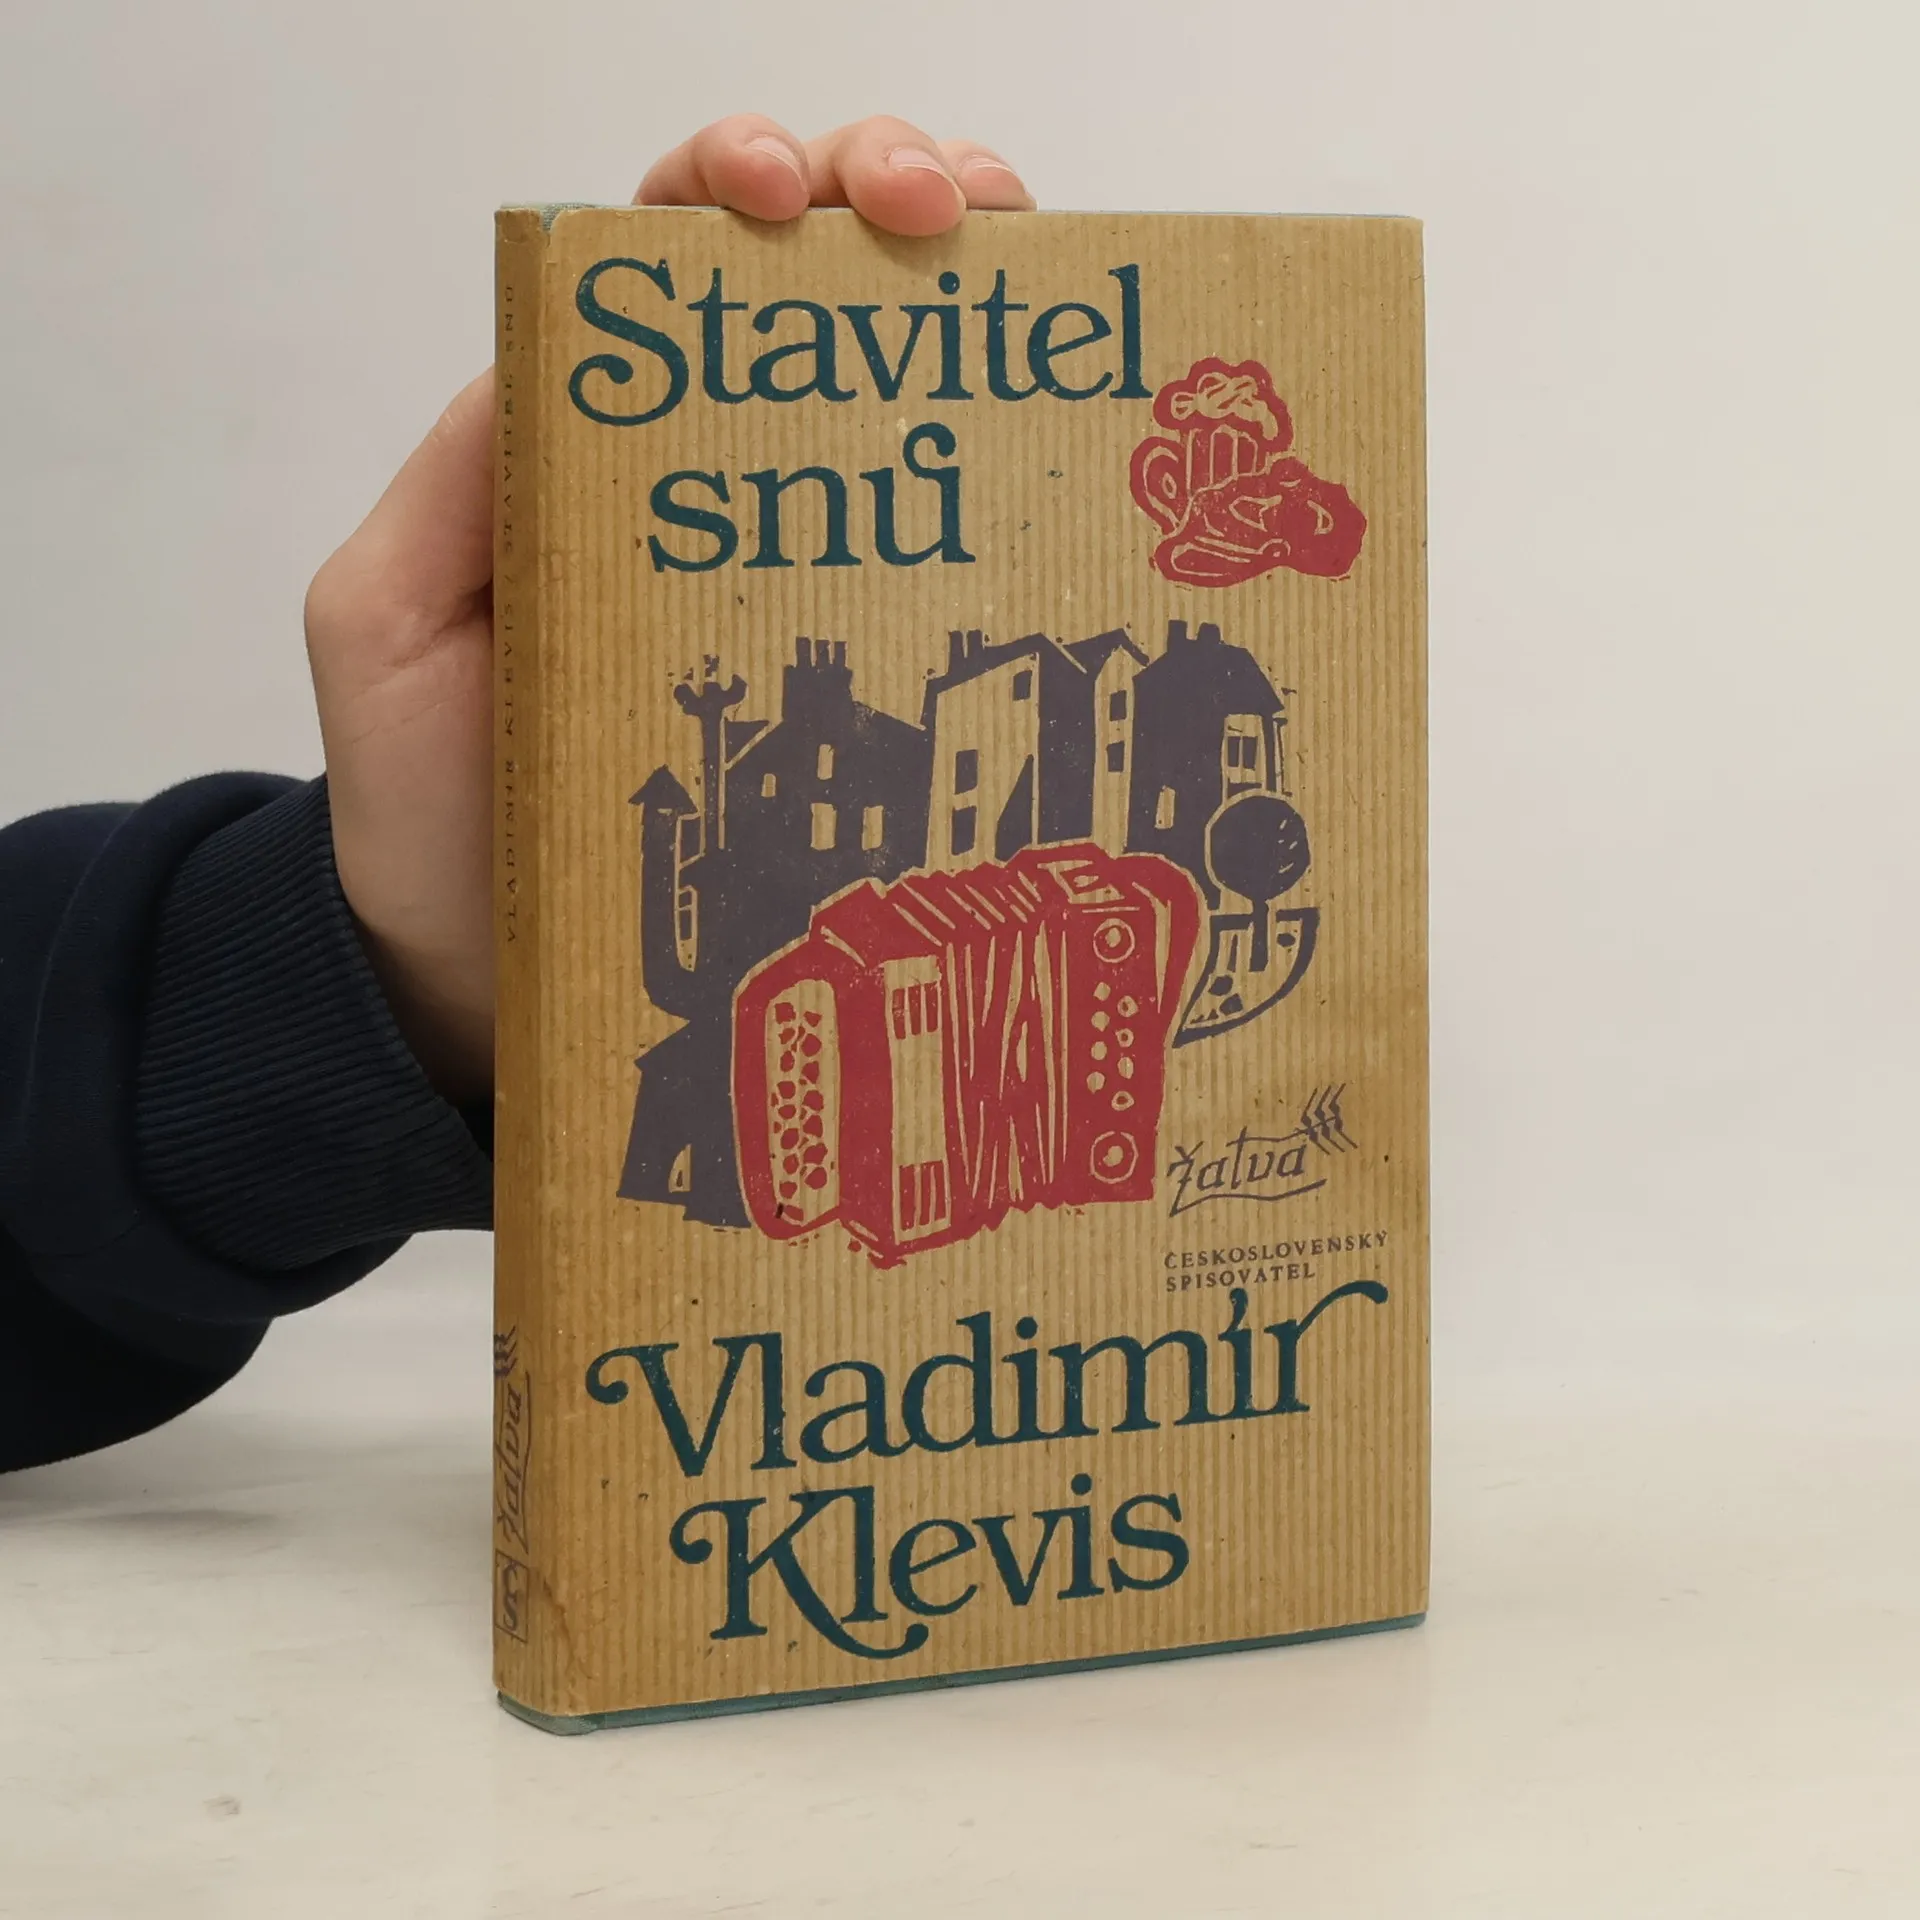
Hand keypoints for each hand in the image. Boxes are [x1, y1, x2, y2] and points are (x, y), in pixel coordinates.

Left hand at [304, 117, 1031, 1102]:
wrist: (495, 973)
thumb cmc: (430, 805)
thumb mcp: (384, 624)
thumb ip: (451, 486)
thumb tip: (570, 346)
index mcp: (589, 439)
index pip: (671, 258)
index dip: (733, 182)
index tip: (779, 198)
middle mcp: (708, 479)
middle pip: (812, 274)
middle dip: (882, 187)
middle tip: (935, 212)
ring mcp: (801, 565)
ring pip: (902, 372)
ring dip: (971, 280)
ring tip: (1018, 266)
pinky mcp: (864, 665)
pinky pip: (949, 538)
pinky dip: (1014, 453)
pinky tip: (1054, 430)